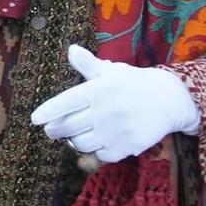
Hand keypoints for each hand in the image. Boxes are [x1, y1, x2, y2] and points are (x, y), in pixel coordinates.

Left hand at [29, 44, 201, 164]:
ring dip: (75, 140)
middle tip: (52, 129)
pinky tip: (100, 141)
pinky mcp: (127, 147)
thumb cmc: (135, 83)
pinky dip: (96, 151)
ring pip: (81, 144)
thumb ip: (88, 65)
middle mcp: (106, 110)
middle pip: (68, 127)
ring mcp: (116, 131)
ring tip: (78, 134)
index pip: (67, 102)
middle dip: (55, 130)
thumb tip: (71, 49)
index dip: (49, 111)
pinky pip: (100, 155)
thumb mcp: (112, 71)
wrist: (171, 99)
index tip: (35, 119)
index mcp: (99, 90)